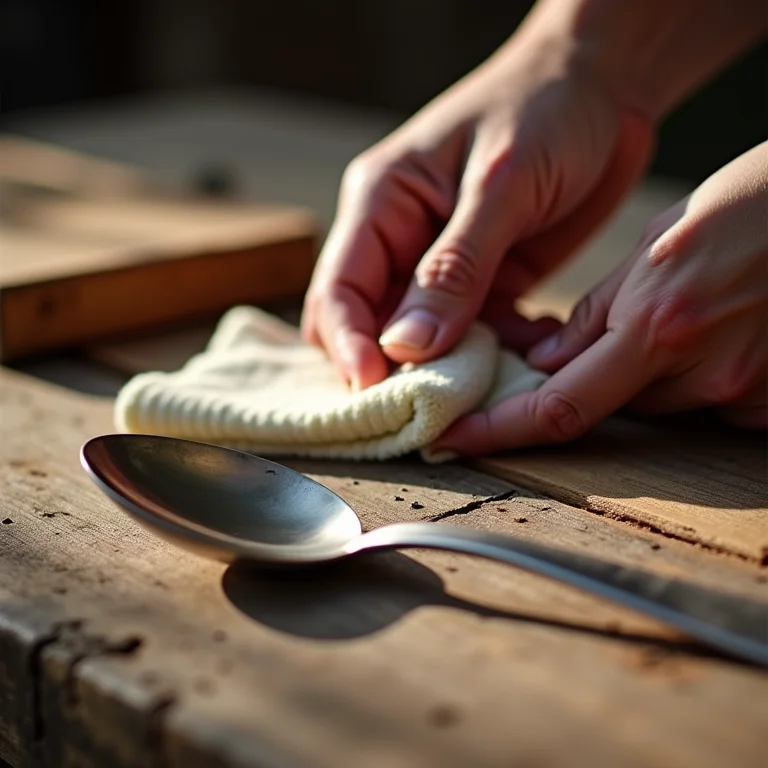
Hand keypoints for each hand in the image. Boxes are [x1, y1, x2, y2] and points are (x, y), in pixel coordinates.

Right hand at [301, 25, 653, 389]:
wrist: (605, 87)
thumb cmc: (545, 109)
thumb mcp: (500, 184)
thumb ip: (454, 266)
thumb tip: (406, 345)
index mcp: (381, 204)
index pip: (339, 289)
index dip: (348, 346)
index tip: (374, 392)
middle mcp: (400, 241)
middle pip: (368, 325)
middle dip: (389, 371)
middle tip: (422, 409)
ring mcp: (442, 268)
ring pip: (422, 343)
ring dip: (449, 371)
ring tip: (484, 391)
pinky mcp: (485, 284)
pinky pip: (475, 337)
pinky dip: (495, 357)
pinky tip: (527, 361)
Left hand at [434, 141, 767, 455]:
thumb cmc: (752, 206)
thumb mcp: (658, 244)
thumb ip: (598, 314)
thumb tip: (547, 366)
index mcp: (656, 327)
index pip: (559, 405)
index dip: (500, 430)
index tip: (456, 441)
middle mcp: (702, 372)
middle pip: (614, 404)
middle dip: (602, 373)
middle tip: (626, 323)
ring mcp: (747, 392)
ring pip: (664, 402)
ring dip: (657, 368)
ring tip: (695, 305)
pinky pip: (713, 401)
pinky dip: (703, 371)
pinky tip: (729, 322)